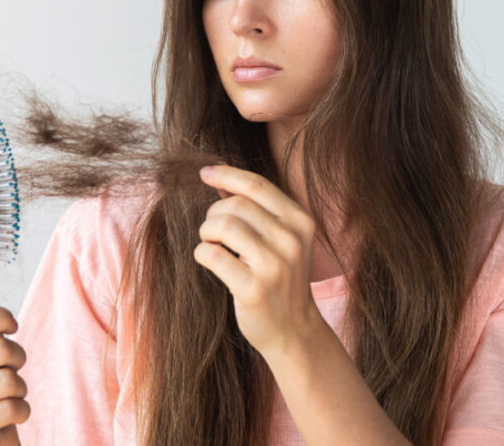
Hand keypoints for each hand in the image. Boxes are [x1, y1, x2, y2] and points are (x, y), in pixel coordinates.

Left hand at [195, 164, 322, 358]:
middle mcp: (291, 241)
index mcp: (300, 222)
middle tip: (213, 232)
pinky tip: (209, 260)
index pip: (257, 185)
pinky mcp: (254, 289)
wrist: (294, 330)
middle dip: (214, 214)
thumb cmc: (281, 279)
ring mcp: (274, 266)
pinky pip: (212, 255)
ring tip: (212, 245)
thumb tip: (219, 177)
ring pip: (223, 226)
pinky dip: (202, 253)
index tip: (204, 173)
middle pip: (235, 205)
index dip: (226, 175)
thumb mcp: (282, 239)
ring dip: (207, 233)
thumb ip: (257, 209)